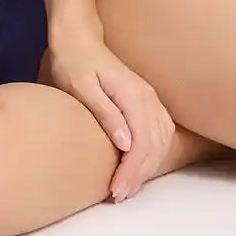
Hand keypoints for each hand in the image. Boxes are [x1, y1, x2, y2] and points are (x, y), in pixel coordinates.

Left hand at [45, 29, 175, 200]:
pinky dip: (151, 155)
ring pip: (161, 143)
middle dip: (138, 176)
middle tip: (117, 196)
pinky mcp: (146, 103)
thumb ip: (105, 113)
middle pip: (155, 147)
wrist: (79, 39)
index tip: (115, 191)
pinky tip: (136, 167)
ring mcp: (150, 100)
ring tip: (125, 188)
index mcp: (133, 96)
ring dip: (147, 168)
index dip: (131, 171)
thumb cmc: (74, 62)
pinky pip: (159, 135)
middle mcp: (148, 99)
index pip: (142, 143)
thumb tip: (125, 143)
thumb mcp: (81, 86)